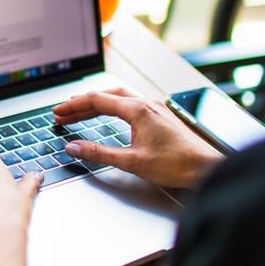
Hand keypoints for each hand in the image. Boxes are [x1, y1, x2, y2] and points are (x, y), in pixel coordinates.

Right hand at [52, 87, 223, 188]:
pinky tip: (110, 115)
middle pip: (106, 96)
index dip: (74, 106)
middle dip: (82, 104)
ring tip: (81, 112)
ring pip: (119, 98)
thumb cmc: (177, 165)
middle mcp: (147, 104)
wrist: (206, 168)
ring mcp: (155, 108)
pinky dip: (113, 106)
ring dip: (98, 104)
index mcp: (138, 110)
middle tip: (63, 113)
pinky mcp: (161, 116)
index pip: (97, 100)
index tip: (58, 113)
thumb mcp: (131, 161)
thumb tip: (74, 147)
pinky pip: (131, 103)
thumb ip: (99, 153)